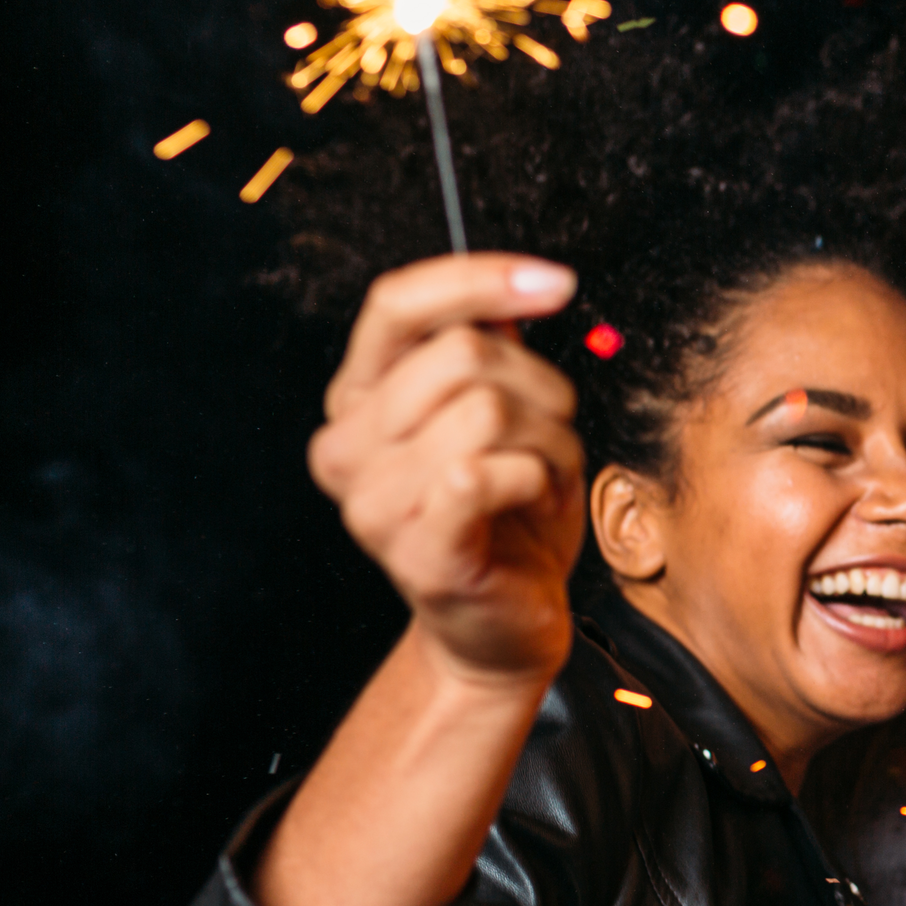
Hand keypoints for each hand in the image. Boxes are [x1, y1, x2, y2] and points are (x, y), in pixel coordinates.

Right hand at [308, 254, 587, 688]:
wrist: (505, 628)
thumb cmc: (507, 520)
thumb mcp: (503, 418)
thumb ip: (489, 351)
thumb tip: (513, 288)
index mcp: (359, 401)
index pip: (398, 304)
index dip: (480, 278)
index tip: (558, 283)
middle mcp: (347, 446)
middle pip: (462, 353)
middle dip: (539, 385)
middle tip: (553, 433)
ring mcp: (372, 503)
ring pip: (486, 410)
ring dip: (549, 442)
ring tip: (544, 478)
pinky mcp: (417, 550)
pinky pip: (486, 473)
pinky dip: (537, 481)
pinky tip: (532, 504)